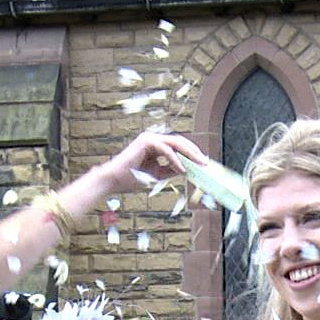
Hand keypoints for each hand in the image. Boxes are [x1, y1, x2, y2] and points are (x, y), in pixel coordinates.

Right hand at [85, 132, 210, 199]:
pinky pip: (166, 150)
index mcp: (155, 145)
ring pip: (175, 143)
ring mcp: (149, 139)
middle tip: (206, 162)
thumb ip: (170, 169)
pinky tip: (182, 169)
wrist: (113, 180)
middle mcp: (153, 139)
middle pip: (180, 142)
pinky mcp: (146, 142)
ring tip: (199, 164)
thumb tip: (186, 169)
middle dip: (194, 152)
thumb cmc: (132, 178)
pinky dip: (175, 160)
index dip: (192, 154)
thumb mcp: (157, 175)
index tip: (203, 163)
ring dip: (189, 154)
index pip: (178, 146)